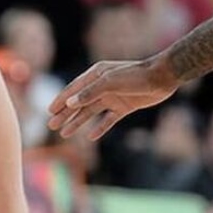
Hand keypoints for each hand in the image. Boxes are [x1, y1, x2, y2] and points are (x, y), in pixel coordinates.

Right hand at [47, 59, 177, 140]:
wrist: (163, 78)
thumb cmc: (135, 76)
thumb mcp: (110, 82)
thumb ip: (90, 93)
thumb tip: (70, 103)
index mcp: (95, 75)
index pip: (73, 90)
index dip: (61, 100)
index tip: (50, 111)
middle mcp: (101, 86)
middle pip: (79, 103)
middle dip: (65, 114)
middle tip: (51, 125)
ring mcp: (112, 97)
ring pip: (90, 112)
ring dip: (77, 122)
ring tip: (64, 133)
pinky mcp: (124, 107)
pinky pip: (108, 120)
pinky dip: (99, 128)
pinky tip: (90, 137)